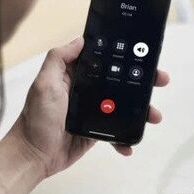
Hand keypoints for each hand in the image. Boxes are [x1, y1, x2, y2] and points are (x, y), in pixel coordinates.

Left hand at [10, 36, 169, 177]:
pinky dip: (126, 137)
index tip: (144, 54)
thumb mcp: (45, 82)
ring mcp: (94, 111)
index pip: (105, 60)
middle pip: (121, 81)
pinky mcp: (97, 131)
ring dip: (142, 110)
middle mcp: (87, 91)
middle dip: (142, 81)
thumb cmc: (36, 117)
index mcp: (76, 76)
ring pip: (124, 106)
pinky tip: (131, 143)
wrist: (33, 154)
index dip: (125, 55)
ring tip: (154, 115)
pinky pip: (117, 131)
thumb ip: (59, 59)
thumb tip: (80, 40)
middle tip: (160, 80)